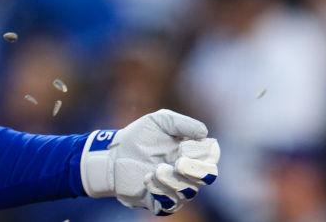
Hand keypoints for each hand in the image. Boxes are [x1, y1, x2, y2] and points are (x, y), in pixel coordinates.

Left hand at [80, 109, 219, 215]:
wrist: (115, 154)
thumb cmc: (140, 136)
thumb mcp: (159, 121)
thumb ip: (181, 124)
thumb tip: (204, 133)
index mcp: (192, 152)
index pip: (211, 156)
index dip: (202, 153)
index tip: (185, 146)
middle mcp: (188, 172)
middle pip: (207, 177)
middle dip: (195, 170)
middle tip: (179, 163)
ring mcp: (177, 188)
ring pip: (188, 191)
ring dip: (173, 180)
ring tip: (157, 169)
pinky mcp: (162, 202)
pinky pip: (169, 203)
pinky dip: (160, 191)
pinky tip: (148, 178)